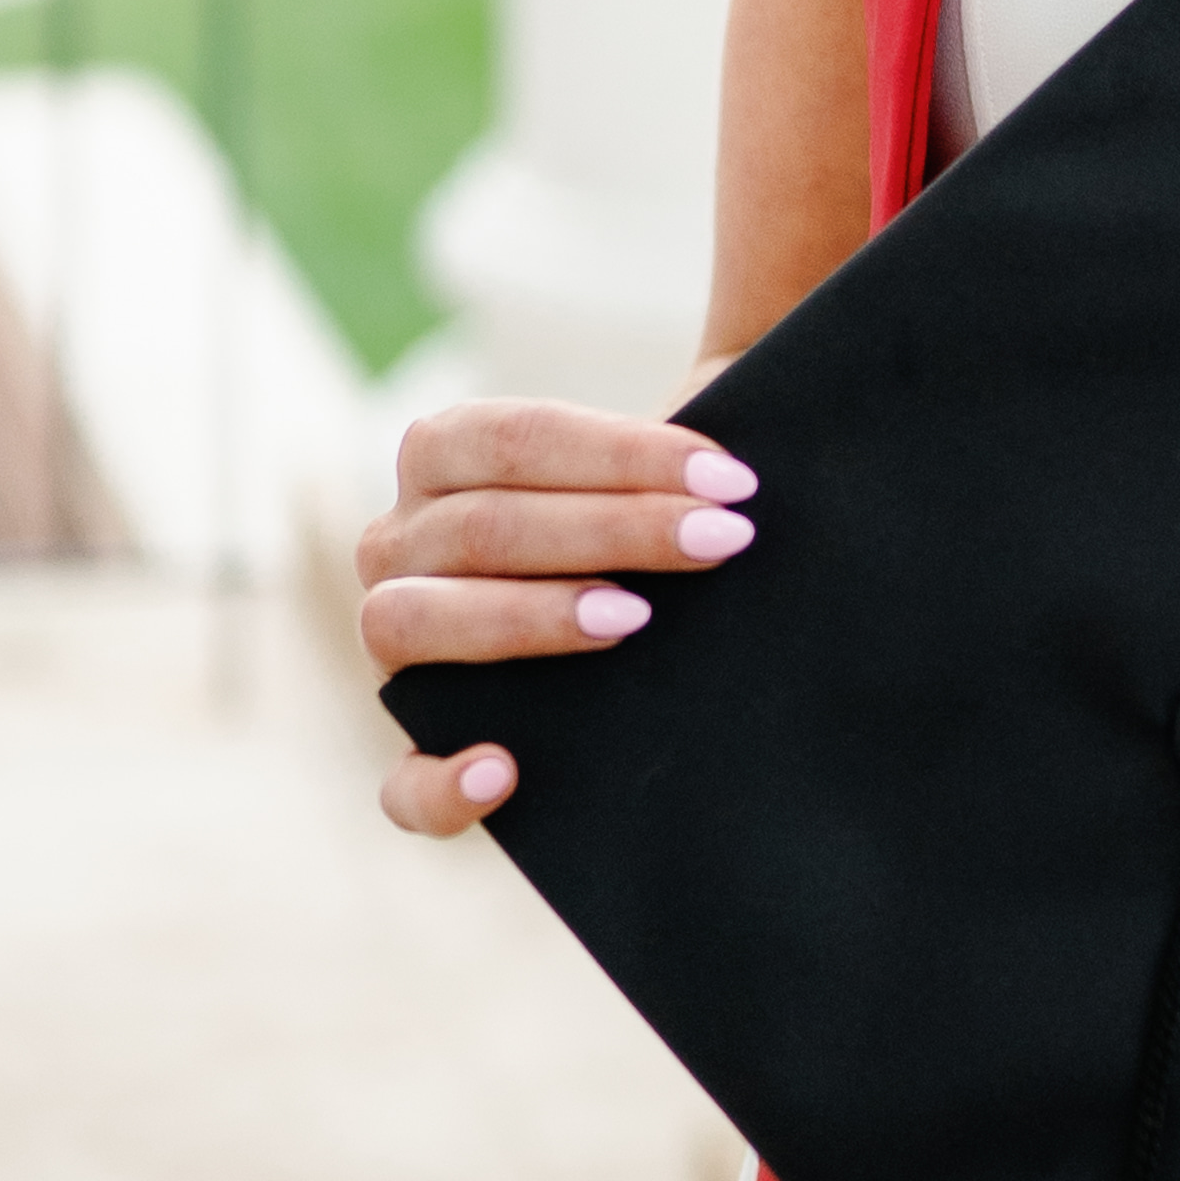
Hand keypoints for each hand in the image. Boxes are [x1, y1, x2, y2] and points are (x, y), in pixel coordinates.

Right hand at [356, 398, 758, 835]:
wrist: (668, 612)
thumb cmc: (678, 519)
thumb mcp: (688, 464)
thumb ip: (709, 431)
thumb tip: (784, 397)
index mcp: (447, 455)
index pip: (507, 439)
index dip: (617, 455)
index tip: (733, 480)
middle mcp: (398, 541)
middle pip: (475, 526)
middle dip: (606, 530)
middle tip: (723, 544)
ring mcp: (396, 642)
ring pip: (413, 621)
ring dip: (525, 619)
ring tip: (631, 621)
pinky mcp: (421, 744)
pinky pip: (396, 782)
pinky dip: (435, 783)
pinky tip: (504, 772)